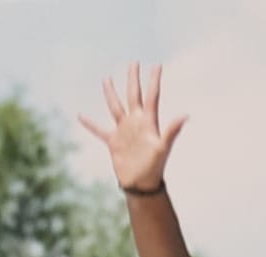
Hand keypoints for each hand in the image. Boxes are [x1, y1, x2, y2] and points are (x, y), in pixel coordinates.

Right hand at [79, 62, 186, 193]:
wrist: (142, 185)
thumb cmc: (154, 168)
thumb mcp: (163, 148)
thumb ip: (172, 131)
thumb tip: (185, 115)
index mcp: (147, 122)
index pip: (151, 96)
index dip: (154, 81)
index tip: (156, 65)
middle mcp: (135, 123)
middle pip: (133, 95)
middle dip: (133, 79)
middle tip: (133, 63)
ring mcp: (124, 131)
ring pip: (115, 107)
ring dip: (110, 93)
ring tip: (106, 78)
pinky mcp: (113, 142)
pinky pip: (99, 130)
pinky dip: (90, 124)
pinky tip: (80, 116)